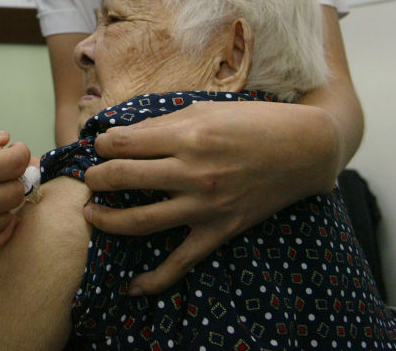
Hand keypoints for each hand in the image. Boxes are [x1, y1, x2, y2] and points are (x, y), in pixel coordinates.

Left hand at [83, 101, 339, 294]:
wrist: (304, 149)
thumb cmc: (253, 122)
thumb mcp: (204, 109)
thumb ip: (161, 124)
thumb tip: (120, 135)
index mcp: (187, 135)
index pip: (122, 143)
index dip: (102, 144)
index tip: (101, 146)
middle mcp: (192, 172)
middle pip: (122, 178)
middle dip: (96, 178)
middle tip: (91, 177)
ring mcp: (205, 206)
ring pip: (140, 220)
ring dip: (106, 218)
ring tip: (91, 212)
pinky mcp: (220, 230)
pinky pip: (181, 261)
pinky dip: (155, 279)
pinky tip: (132, 286)